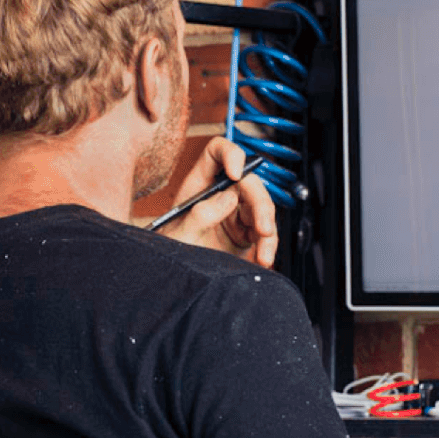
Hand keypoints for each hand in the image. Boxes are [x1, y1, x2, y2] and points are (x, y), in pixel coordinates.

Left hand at [157, 135, 278, 267]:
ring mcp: (235, 214)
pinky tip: (263, 259)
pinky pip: (266, 233)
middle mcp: (219, 194)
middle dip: (261, 204)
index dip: (230, 154)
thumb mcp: (180, 235)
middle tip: (263, 228)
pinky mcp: (246, 234)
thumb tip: (228, 198)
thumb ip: (201, 215)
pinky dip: (268, 246)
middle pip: (249, 182)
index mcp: (199, 185)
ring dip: (268, 229)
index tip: (236, 174)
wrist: (177, 284)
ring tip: (264, 252)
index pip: (216, 153)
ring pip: (262, 208)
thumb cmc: (170, 255)